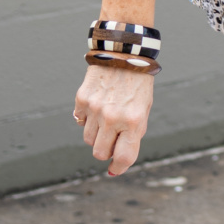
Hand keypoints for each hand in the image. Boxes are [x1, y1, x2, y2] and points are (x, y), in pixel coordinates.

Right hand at [74, 62, 154, 176]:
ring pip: (88, 139)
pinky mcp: (82, 99)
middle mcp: (113, 117)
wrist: (124, 55)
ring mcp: (95, 108)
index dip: (118, 168)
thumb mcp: (143, 111)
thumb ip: (133, 136)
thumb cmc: (137, 86)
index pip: (123, 156)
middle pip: (100, 153)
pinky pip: (79, 121)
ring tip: (107, 117)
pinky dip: (87, 119)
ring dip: (97, 134)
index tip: (115, 169)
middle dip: (106, 151)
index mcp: (134, 121)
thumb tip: (116, 163)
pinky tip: (97, 105)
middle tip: (112, 138)